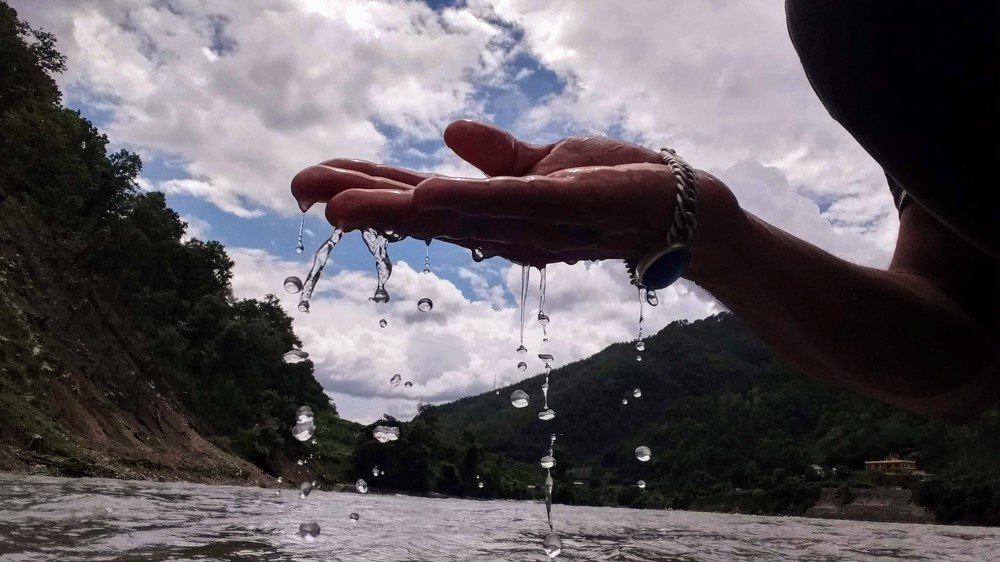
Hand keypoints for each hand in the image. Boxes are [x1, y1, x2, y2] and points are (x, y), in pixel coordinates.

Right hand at [291, 120, 705, 265]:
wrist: (679, 208)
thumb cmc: (611, 187)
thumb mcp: (544, 167)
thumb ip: (496, 156)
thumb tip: (447, 133)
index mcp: (492, 212)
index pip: (417, 199)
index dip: (367, 190)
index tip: (314, 181)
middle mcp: (502, 228)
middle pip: (421, 212)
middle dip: (360, 201)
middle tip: (300, 189)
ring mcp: (530, 223)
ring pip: (451, 214)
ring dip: (392, 209)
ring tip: (336, 201)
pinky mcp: (564, 208)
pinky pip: (507, 206)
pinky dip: (464, 203)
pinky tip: (422, 198)